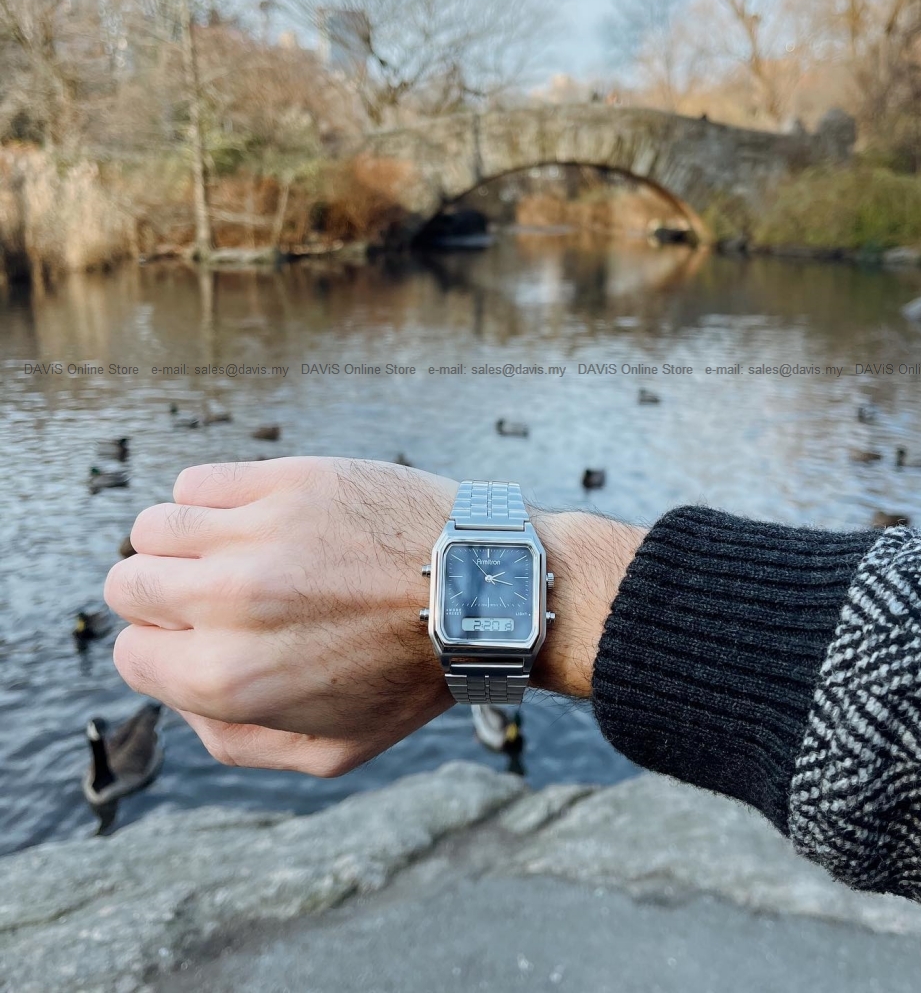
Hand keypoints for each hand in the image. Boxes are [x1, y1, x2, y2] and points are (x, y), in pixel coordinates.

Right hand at [106, 458, 457, 776]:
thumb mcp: (329, 751)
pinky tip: (255, 518)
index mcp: (231, 679)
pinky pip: (198, 480)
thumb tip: (180, 694)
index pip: (131, 655)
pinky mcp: (287, 479)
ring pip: (154, 526)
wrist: (483, 589)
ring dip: (181, 543)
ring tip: (233, 553)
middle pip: (127, 584)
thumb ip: (236, 742)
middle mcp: (229, 602)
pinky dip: (211, 498)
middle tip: (215, 597)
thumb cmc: (411, 673)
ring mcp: (255, 532)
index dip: (166, 651)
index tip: (206, 640)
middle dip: (161, 597)